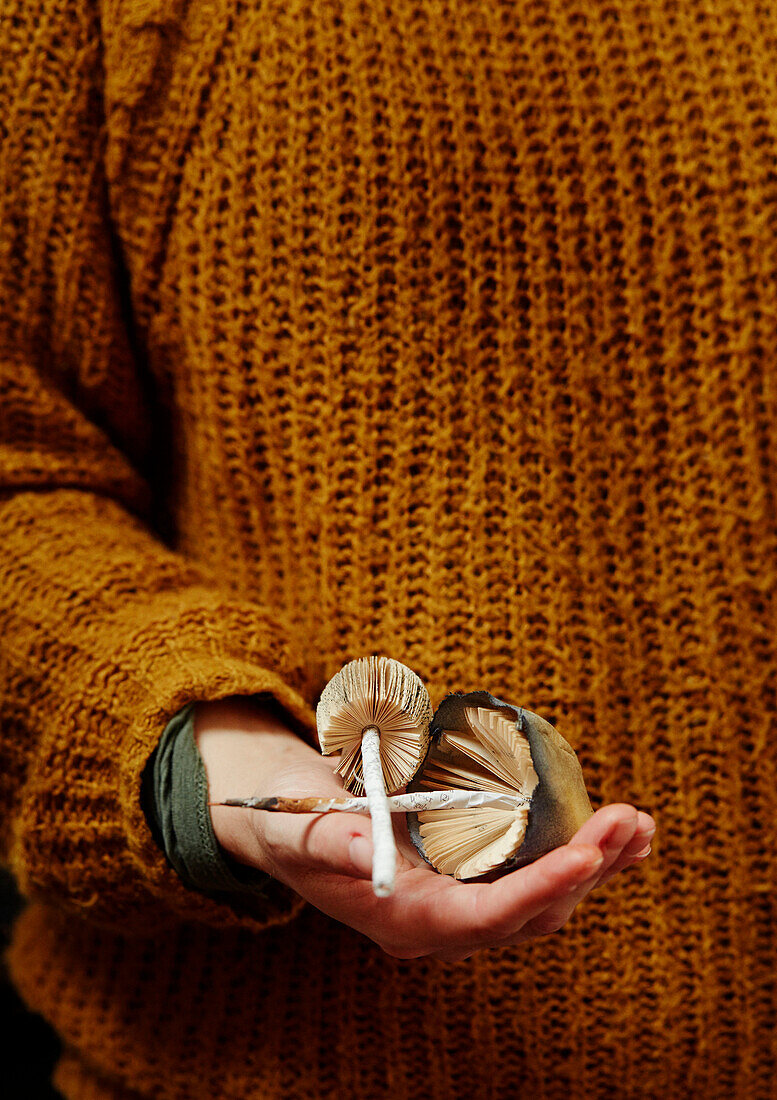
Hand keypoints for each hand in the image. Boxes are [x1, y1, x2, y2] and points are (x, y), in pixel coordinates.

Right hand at [194, 697, 655, 961]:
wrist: (290, 818)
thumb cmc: (289, 820)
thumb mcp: (296, 825)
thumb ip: (329, 840)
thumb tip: (366, 846)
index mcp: (400, 919)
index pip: (480, 918)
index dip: (536, 889)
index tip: (586, 852)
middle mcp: (438, 923)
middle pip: (527, 912)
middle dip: (583, 870)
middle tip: (626, 820)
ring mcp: (458, 902)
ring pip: (542, 900)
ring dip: (593, 865)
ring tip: (637, 825)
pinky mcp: (471, 877)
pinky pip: (535, 877)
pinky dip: (579, 855)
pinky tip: (616, 834)